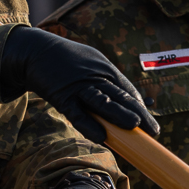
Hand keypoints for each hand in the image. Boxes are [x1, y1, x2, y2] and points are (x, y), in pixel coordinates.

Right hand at [1, 27, 158, 143]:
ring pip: (102, 102)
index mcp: (104, 68)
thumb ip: (106, 81)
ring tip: (134, 125)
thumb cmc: (66, 61)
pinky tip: (102, 137)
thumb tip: (125, 102)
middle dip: (138, 113)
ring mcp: (78, 86)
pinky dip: (89, 125)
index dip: (140, 107)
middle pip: (120, 96)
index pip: (127, 89)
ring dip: (118, 114)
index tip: (149, 123)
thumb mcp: (90, 63)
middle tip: (153, 130)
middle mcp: (95, 76)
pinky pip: (77, 113)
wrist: (35, 51)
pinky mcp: (61, 96)